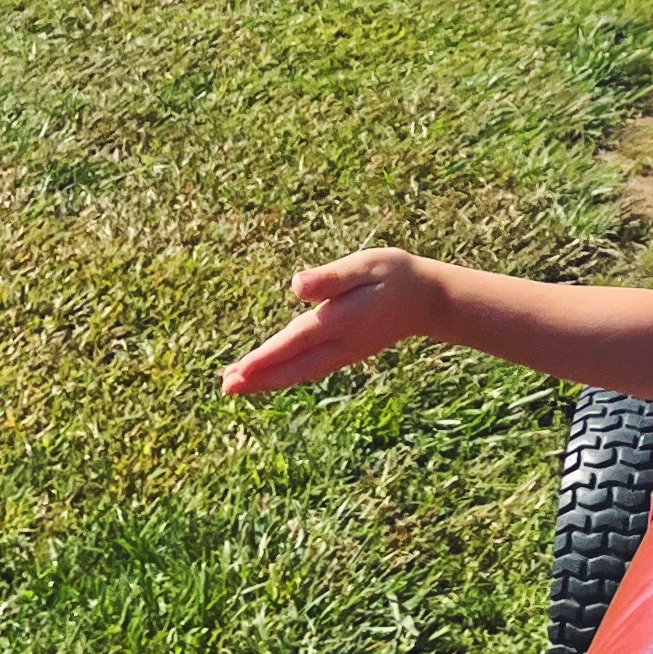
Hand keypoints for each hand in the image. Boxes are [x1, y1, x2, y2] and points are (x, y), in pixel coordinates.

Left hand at [222, 248, 441, 396]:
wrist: (427, 300)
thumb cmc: (394, 275)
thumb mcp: (365, 265)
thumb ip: (331, 278)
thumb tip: (296, 286)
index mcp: (341, 319)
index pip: (296, 341)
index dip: (267, 357)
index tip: (239, 371)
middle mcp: (340, 342)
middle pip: (293, 366)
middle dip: (259, 377)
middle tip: (225, 388)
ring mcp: (344, 353)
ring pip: (299, 372)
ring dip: (267, 380)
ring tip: (235, 386)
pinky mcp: (346, 354)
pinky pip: (309, 370)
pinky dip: (285, 376)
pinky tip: (269, 378)